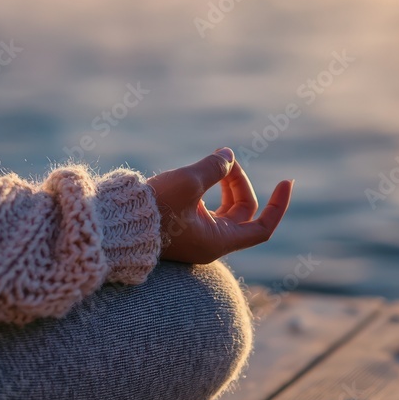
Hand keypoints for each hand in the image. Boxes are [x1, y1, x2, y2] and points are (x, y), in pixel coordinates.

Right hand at [147, 148, 292, 262]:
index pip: (263, 227)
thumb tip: (228, 156)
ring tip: (213, 160)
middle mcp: (209, 243)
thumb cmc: (152, 209)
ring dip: (223, 183)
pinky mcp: (177, 229)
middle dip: (238, 182)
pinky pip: (204, 209)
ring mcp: (193, 237)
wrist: (112, 226)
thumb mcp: (187, 182)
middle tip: (224, 158)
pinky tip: (195, 174)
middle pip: (241, 212)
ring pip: (222, 209)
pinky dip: (207, 190)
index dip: (279, 205)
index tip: (287, 181)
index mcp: (218, 241)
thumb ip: (213, 167)